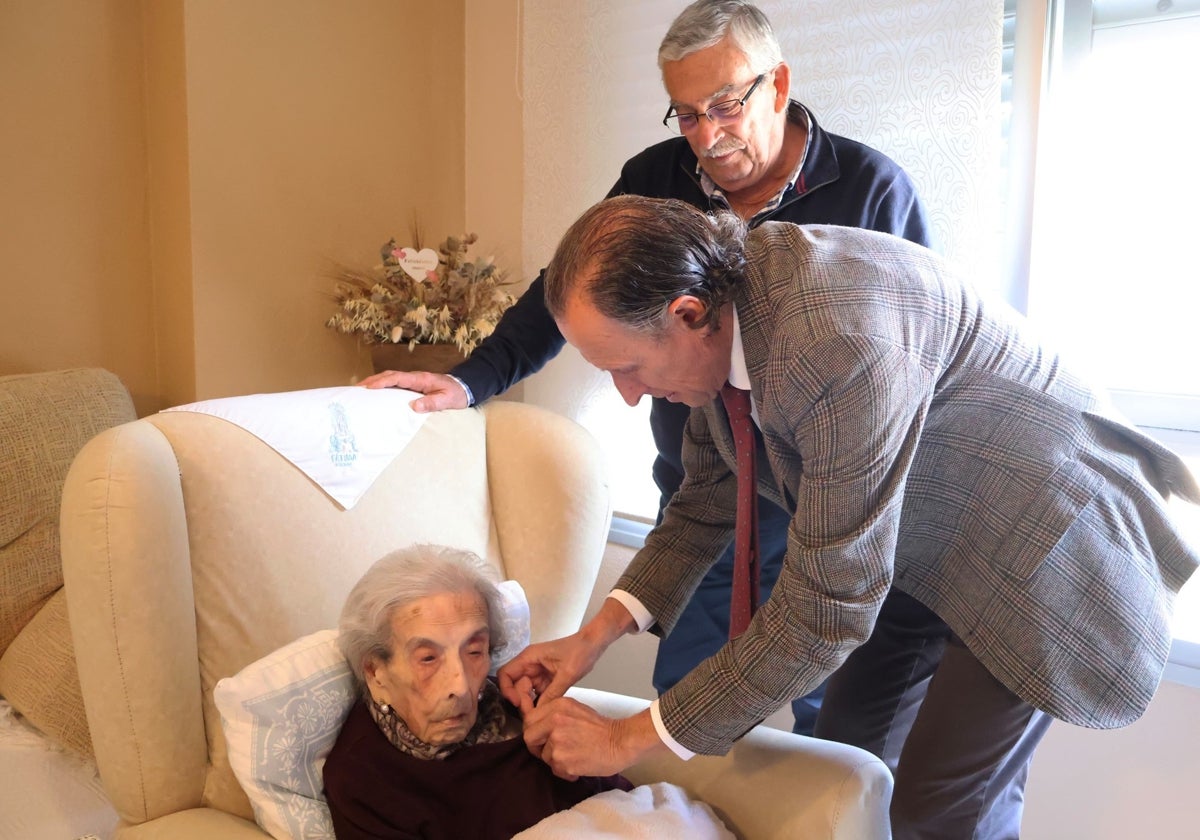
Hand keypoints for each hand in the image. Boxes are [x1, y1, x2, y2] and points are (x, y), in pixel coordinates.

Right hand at [358, 370, 468, 412]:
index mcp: (421, 379)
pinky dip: (383, 386)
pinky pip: (395, 383)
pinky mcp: (414, 385)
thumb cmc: (456, 394)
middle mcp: (415, 377)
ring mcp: (414, 380)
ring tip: (361, 390)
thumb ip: (432, 403)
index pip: (397, 378)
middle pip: (390, 375)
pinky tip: (376, 393)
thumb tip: (413, 406)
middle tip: (357, 389)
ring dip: (376, 382)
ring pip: (391, 378)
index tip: (369, 388)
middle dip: (373, 380)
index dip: (382, 382)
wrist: (465, 387)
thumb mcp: (447, 400)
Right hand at [497, 632, 601, 708]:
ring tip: (540, 715)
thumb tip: (539, 712)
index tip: (518, 703)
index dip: (507, 690)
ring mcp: (537, 672)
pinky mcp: (546, 679)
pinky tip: (545, 711)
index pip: (505, 674)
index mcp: (529, 657)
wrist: (594, 644)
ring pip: (525, 692)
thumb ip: (553, 693)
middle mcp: (529, 665)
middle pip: (514, 686)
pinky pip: (536, 693)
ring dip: (529, 703)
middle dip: (521, 700)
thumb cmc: (580, 652)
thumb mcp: (567, 674)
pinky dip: (538, 702)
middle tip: (533, 714)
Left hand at [523, 699, 660, 779]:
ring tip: (574, 757)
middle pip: (529, 738)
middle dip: (537, 747)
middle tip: (550, 752)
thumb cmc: (600, 728)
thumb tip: (536, 727)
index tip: (540, 738)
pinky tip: (578, 764)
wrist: (620, 742)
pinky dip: (565, 771)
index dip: (533, 731)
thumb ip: (553, 715)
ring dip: (555, 760)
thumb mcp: (575, 709)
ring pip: (543, 756)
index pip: (529, 720)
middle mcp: (554, 722)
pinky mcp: (563, 761)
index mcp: (557, 706)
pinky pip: (556, 770)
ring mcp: (557, 742)